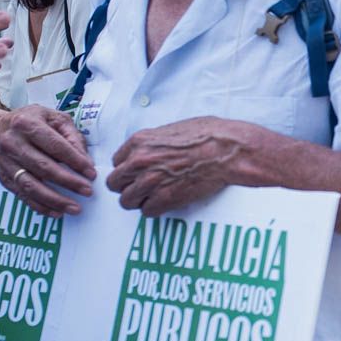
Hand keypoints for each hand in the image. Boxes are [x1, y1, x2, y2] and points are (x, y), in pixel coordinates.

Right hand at [0, 104, 94, 216]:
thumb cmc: (34, 120)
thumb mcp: (55, 119)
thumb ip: (73, 137)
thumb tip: (86, 162)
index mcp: (26, 124)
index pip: (55, 146)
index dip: (75, 161)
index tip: (91, 173)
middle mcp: (12, 142)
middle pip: (43, 167)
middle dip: (68, 182)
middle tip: (88, 191)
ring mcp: (5, 161)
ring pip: (30, 185)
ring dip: (54, 200)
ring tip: (74, 208)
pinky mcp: (3, 176)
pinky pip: (22, 194)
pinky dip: (40, 206)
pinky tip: (56, 212)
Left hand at [107, 117, 254, 215]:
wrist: (226, 150)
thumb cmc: (208, 135)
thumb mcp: (172, 129)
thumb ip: (153, 142)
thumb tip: (152, 149)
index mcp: (139, 142)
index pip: (116, 163)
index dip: (127, 170)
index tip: (136, 174)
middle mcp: (139, 161)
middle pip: (115, 183)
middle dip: (127, 186)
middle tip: (141, 189)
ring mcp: (150, 181)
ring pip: (127, 201)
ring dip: (139, 201)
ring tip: (152, 198)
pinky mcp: (164, 198)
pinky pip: (147, 211)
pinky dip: (155, 209)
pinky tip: (165, 203)